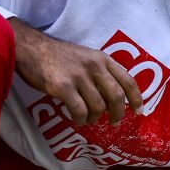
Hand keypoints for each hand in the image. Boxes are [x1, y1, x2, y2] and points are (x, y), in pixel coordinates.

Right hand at [9, 19, 142, 125]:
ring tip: (87, 119)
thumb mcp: (86, 56)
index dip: (137, 98)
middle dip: (118, 113)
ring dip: (94, 118)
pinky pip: (79, 111)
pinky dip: (80, 120)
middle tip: (114, 122)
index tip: (139, 111)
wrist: (30, 48)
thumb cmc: (58, 56)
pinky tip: (76, 120)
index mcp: (102, 59)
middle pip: (117, 97)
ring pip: (98, 107)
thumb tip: (114, 98)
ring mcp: (79, 76)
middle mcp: (94, 66)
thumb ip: (101, 72)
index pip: (128, 80)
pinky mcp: (63, 86)